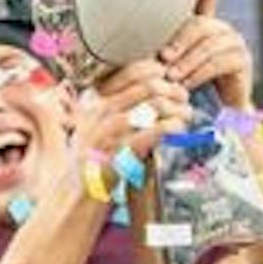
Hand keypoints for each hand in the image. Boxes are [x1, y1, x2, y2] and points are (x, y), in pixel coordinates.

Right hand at [71, 60, 191, 165]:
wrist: (77, 192)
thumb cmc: (90, 159)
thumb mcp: (91, 124)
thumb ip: (112, 104)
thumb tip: (150, 86)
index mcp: (93, 99)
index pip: (131, 71)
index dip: (156, 71)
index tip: (167, 78)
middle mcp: (100, 110)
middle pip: (149, 86)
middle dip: (173, 90)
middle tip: (183, 97)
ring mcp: (111, 130)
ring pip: (157, 105)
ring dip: (178, 108)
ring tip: (185, 113)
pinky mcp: (124, 151)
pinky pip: (159, 130)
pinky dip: (174, 126)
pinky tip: (178, 129)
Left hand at [158, 14, 253, 112]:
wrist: (218, 111)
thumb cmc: (192, 85)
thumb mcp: (177, 65)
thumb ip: (168, 51)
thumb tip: (143, 41)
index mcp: (206, 26)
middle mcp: (222, 29)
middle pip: (200, 26)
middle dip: (180, 42)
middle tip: (164, 58)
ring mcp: (234, 42)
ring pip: (208, 47)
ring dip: (187, 62)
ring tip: (172, 76)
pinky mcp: (241, 60)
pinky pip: (218, 63)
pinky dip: (199, 73)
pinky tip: (187, 83)